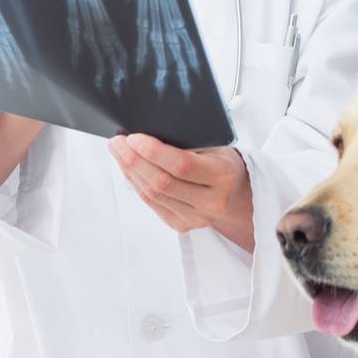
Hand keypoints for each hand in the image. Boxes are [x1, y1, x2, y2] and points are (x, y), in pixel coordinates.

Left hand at [109, 133, 253, 251]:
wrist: (239, 195)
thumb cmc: (225, 164)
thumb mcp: (218, 146)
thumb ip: (190, 142)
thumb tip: (149, 132)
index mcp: (223, 176)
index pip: (182, 165)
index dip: (154, 152)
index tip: (134, 137)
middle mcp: (211, 202)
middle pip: (162, 182)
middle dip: (134, 160)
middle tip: (118, 142)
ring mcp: (196, 218)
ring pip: (153, 195)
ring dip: (130, 171)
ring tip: (119, 152)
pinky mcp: (183, 225)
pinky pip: (152, 204)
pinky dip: (136, 185)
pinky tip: (129, 170)